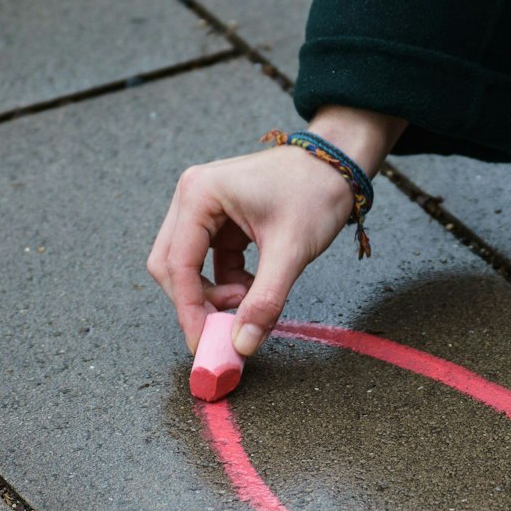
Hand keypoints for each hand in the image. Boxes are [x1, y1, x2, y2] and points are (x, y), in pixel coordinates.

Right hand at [146, 106, 405, 355]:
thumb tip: (243, 344)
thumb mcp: (291, 250)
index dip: (188, 309)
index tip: (203, 343)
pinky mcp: (219, 221)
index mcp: (199, 195)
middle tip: (226, 329)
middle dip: (197, 301)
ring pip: (189, 267)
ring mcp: (203, 209)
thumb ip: (265, 300)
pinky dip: (228, 282)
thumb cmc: (315, 192)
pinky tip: (255, 286)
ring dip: (215, 292)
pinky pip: (210, 262)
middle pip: (172, 266)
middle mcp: (192, 198)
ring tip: (251, 298)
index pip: (178, 264)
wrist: (338, 166)